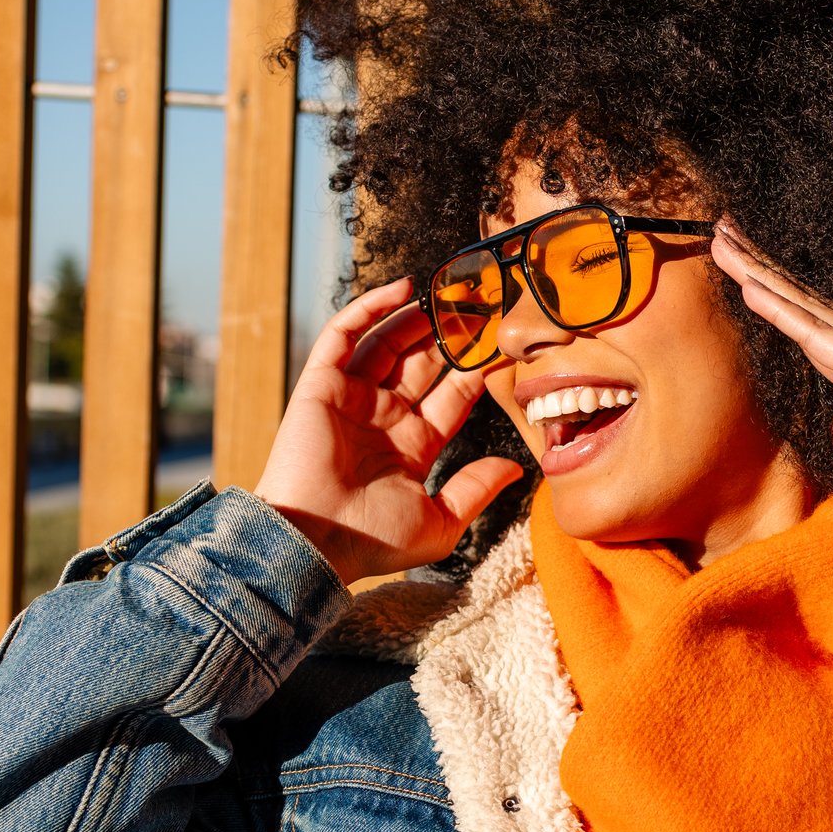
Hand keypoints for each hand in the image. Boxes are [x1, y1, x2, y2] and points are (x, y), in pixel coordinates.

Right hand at [252, 276, 524, 585]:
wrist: (316, 541)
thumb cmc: (374, 540)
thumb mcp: (441, 522)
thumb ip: (477, 489)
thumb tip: (516, 469)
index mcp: (412, 445)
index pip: (451, 397)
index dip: (475, 370)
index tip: (503, 345)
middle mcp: (383, 417)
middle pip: (423, 364)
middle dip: (450, 337)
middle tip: (480, 306)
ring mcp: (352, 399)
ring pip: (388, 344)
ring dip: (416, 318)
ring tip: (449, 294)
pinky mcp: (322, 385)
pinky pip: (345, 336)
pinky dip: (370, 309)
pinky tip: (402, 290)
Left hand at [710, 222, 832, 507]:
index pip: (811, 325)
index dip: (776, 294)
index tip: (741, 270)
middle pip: (805, 303)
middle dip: (762, 267)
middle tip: (724, 233)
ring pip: (806, 308)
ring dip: (762, 274)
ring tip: (725, 242)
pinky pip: (817, 336)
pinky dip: (782, 311)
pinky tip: (751, 287)